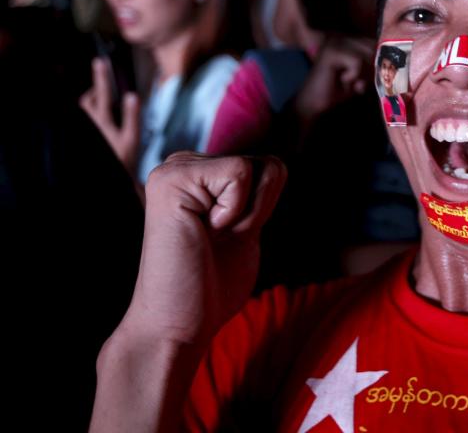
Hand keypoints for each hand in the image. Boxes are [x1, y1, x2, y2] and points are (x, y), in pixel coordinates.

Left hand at [80, 57, 139, 173]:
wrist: (110, 180)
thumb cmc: (123, 160)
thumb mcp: (132, 138)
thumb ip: (132, 116)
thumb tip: (132, 95)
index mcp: (103, 122)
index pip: (102, 94)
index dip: (102, 76)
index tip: (100, 60)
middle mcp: (91, 125)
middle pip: (88, 100)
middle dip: (96, 89)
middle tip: (104, 83)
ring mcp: (88, 132)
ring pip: (85, 110)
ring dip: (94, 102)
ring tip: (104, 101)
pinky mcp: (88, 137)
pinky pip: (88, 121)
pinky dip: (94, 115)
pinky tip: (102, 120)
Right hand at [123, 152, 286, 346]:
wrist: (178, 322)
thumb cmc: (213, 283)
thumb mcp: (246, 226)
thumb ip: (257, 193)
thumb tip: (278, 164)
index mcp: (202, 174)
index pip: (271, 168)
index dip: (265, 211)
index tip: (231, 238)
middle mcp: (184, 164)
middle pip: (270, 165)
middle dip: (259, 210)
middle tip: (219, 241)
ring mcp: (174, 169)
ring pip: (258, 166)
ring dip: (248, 212)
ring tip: (211, 237)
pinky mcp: (171, 179)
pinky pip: (240, 171)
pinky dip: (234, 210)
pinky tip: (203, 231)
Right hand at [295, 34, 374, 120]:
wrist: (315, 103)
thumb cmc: (339, 89)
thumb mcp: (362, 75)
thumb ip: (374, 65)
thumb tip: (392, 61)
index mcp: (348, 39)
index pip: (375, 43)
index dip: (379, 60)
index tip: (371, 77)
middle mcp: (341, 36)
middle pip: (373, 47)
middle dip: (372, 67)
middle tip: (360, 83)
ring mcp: (335, 42)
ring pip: (367, 54)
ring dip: (363, 73)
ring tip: (352, 82)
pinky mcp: (331, 52)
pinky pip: (357, 62)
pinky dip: (355, 75)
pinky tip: (343, 80)